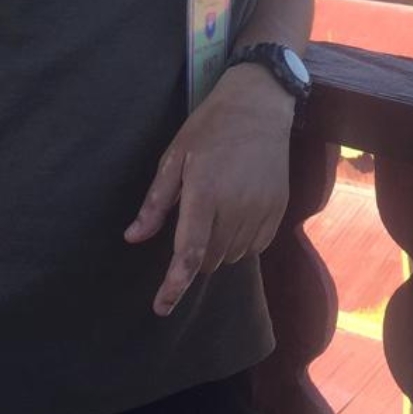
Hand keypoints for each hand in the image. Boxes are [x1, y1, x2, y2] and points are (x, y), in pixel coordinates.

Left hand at [124, 63, 294, 315]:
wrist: (260, 106)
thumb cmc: (209, 127)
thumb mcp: (174, 157)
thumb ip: (156, 203)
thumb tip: (133, 237)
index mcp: (205, 193)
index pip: (189, 254)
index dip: (174, 285)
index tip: (161, 308)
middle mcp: (236, 208)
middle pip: (210, 259)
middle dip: (193, 254)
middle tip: (189, 219)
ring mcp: (262, 211)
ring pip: (232, 256)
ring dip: (216, 248)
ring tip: (213, 211)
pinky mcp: (279, 211)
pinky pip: (255, 247)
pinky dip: (239, 242)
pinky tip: (234, 214)